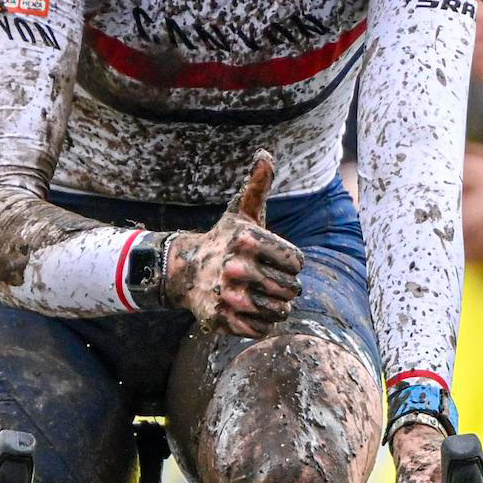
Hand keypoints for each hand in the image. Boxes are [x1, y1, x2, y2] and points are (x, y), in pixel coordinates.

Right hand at [163, 152, 304, 336]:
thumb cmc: (225, 240)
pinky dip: (261, 323)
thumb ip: (258, 185)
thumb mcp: (242, 213)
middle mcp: (236, 266)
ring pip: (278, 311)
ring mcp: (228, 295)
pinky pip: (261, 328)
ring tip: (262, 296)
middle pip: (290, 289)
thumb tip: (265, 154)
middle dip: (286, 288)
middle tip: (269, 282)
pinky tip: (249, 310)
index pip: (297, 262)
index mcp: (247, 239)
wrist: (185, 270)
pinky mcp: (221, 319)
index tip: (274, 260)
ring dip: (276, 307)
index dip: (290, 263)